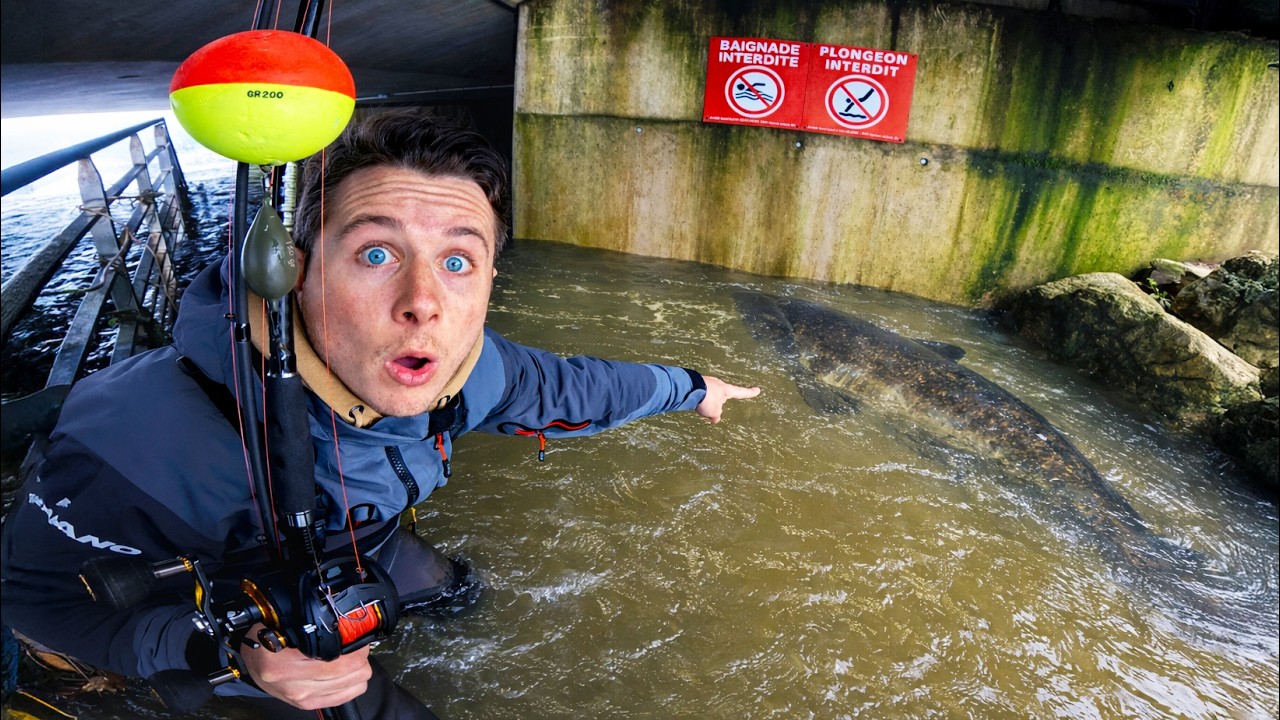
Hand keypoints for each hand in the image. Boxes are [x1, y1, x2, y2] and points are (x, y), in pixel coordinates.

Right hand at [239, 626, 371, 709]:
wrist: (252, 660)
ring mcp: (301, 696)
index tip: (360, 636)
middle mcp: (293, 683)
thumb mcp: (285, 625)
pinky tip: (347, 674)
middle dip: (361, 657)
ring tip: (353, 658)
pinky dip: (352, 685)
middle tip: (358, 646)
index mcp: (283, 662)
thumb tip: (346, 621)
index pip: (340, 660)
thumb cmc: (267, 640)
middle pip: (351, 673)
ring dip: (358, 671)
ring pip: (352, 686)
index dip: (358, 647)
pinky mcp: (306, 704)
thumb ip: (313, 625)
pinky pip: (344, 698)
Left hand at [695, 375, 760, 422]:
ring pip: (710, 393)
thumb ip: (716, 416)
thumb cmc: (707, 399)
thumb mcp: (714, 412)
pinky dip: (699, 398)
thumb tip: (715, 418)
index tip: (757, 390)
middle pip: (723, 393)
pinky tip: (694, 403)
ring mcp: (707, 382)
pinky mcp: (696, 383)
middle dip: (720, 400)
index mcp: (726, 390)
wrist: (689, 388)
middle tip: (717, 406)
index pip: (741, 392)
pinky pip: (701, 392)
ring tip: (701, 407)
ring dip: (707, 400)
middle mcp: (718, 384)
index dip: (749, 393)